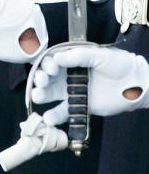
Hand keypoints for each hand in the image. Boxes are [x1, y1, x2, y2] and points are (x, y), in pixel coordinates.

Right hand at [31, 46, 148, 124]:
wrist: (137, 84)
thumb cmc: (119, 64)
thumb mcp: (99, 55)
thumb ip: (78, 57)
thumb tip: (56, 58)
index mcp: (71, 61)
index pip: (51, 61)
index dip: (46, 65)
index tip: (51, 69)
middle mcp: (68, 76)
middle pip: (46, 77)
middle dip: (40, 79)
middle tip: (41, 82)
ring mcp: (73, 92)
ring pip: (50, 94)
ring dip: (41, 95)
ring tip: (37, 96)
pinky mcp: (81, 106)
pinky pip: (64, 112)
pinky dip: (55, 116)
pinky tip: (48, 118)